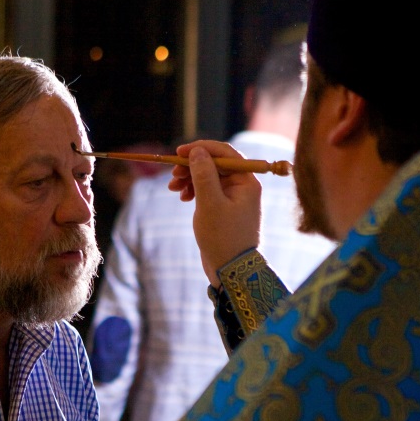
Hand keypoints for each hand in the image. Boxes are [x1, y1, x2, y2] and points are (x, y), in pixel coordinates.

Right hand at [169, 140, 260, 286]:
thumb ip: (203, 174)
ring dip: (190, 179)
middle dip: (192, 166)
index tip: (178, 152)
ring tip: (173, 189)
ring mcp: (234, 198)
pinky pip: (208, 191)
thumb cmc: (222, 238)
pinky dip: (194, 191)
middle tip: (173, 175)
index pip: (225, 153)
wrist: (231, 271)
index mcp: (247, 182)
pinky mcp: (225, 209)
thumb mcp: (209, 203)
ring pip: (209, 177)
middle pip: (215, 164)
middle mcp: (243, 187)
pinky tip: (182, 198)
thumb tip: (198, 151)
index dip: (201, 149)